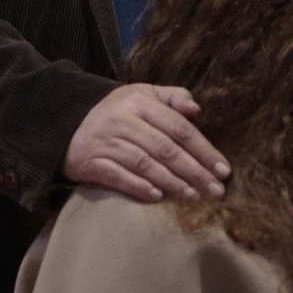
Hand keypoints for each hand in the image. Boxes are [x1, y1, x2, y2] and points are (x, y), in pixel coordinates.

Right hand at [63, 84, 229, 201]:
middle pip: (165, 148)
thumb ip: (171, 97)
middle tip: (215, 191)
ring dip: (172, 182)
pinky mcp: (91, 161)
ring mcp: (106, 141)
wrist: (69, 125)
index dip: (204, 149)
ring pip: (145, 163)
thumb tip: (196, 109)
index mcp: (139, 101)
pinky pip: (118, 176)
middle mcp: (123, 120)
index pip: (179, 127)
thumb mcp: (142, 95)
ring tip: (193, 196)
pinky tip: (158, 197)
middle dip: (194, 171)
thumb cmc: (117, 112)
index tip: (224, 170)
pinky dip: (138, 186)